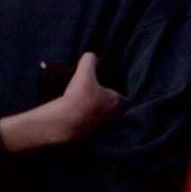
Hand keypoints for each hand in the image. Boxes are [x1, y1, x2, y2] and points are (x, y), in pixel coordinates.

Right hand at [0, 52, 124, 151]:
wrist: (64, 122)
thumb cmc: (78, 97)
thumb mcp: (83, 73)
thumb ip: (89, 60)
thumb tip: (92, 56)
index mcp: (116, 102)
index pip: (126, 98)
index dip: (122, 93)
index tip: (115, 89)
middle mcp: (112, 117)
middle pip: (118, 111)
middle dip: (112, 105)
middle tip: (102, 97)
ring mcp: (101, 128)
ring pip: (105, 120)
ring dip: (100, 114)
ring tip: (90, 107)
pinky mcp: (90, 136)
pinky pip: (93, 128)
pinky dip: (89, 123)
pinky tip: (80, 116)